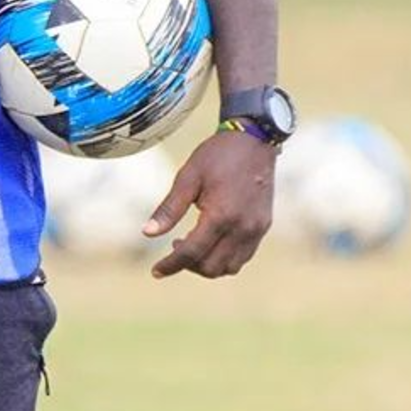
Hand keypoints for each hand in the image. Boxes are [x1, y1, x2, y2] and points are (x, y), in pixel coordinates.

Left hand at [142, 130, 274, 278]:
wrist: (255, 139)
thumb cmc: (218, 155)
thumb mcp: (188, 177)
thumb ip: (169, 209)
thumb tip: (147, 233)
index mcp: (221, 214)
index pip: (192, 253)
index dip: (171, 265)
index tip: (155, 271)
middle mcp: (242, 227)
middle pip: (211, 267)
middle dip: (188, 265)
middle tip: (175, 245)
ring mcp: (256, 229)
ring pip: (229, 267)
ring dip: (207, 265)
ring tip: (193, 244)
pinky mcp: (263, 227)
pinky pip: (243, 257)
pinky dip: (224, 258)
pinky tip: (212, 241)